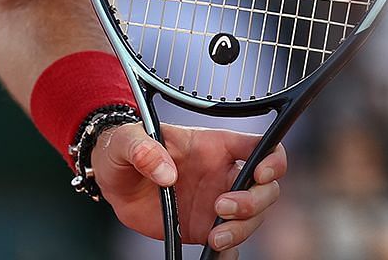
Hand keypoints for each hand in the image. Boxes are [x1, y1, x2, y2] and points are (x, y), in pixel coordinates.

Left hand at [92, 123, 287, 253]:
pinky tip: (216, 252)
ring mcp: (217, 203)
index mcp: (215, 147)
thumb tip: (165, 173)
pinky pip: (229, 244)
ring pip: (252, 219)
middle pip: (265, 189)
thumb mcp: (128, 139)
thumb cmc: (128, 149)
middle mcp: (223, 175)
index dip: (273, 160)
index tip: (261, 174)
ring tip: (213, 236)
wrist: (114, 180)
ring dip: (241, 230)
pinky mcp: (204, 227)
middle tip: (222, 208)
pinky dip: (230, 252)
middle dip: (253, 202)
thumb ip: (144, 149)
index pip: (261, 147)